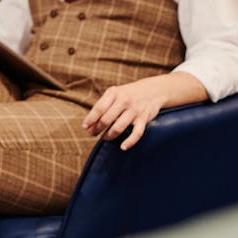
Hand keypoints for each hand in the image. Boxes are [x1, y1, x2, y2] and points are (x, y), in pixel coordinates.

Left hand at [82, 72, 207, 149]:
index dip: (90, 119)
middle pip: (106, 119)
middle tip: (93, 134)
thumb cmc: (127, 94)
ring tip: (104, 138)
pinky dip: (129, 142)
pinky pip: (136, 133)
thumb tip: (88, 124)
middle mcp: (124, 100)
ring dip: (109, 136)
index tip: (85, 127)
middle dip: (97, 129)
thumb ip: (103, 105)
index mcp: (114, 93)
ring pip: (118, 127)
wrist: (152, 90)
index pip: (99, 108)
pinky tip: (123, 147)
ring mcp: (135, 110)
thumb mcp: (115, 94)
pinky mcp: (144, 118)